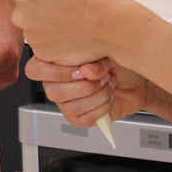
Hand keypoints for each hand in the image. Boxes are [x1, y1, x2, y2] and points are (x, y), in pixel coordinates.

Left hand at [8, 0, 123, 64]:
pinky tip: (69, 29)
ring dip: (43, 17)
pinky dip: (51, 35)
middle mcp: (21, 15)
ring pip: (32, 21)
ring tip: (68, 14)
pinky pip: (41, 39)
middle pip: (22, 1)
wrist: (113, 26)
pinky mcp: (42, 53)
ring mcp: (31, 37)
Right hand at [26, 56, 147, 127]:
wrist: (136, 83)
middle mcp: (56, 83)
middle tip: (102, 76)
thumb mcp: (109, 53)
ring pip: (70, 106)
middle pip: (53, 91)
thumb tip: (87, 69)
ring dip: (96, 95)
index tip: (80, 68)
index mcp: (56, 62)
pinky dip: (101, 107)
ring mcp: (65, 102)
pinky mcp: (77, 117)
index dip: (56, 72)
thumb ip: (96, 59)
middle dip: (84, 85)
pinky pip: (82, 118)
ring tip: (108, 85)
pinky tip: (108, 98)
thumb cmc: (118, 64)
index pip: (35, 70)